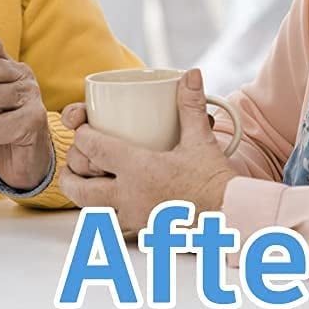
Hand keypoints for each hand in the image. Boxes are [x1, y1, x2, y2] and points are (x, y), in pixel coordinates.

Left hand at [60, 69, 236, 235]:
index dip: (81, 134)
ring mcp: (136, 219)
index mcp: (139, 170)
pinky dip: (105, 216)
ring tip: (87, 182)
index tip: (84, 126)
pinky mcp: (146, 235)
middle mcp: (131, 197)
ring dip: (84, 196)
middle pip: (79, 188)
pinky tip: (111, 204)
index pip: (91, 147)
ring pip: (91, 212)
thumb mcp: (201, 141)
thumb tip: (190, 73)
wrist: (238, 221)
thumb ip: (190, 105)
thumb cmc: (218, 182)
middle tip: (75, 161)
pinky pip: (114, 227)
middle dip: (70, 173)